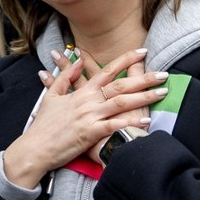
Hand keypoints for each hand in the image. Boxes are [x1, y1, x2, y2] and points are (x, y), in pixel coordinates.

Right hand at [7, 48, 165, 187]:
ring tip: (162, 92)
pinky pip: (114, 125)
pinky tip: (146, 120)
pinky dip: (130, 123)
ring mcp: (90, 117)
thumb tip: (78, 60)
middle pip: (120, 85)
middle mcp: (88, 101)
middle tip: (163, 74)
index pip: (107, 71)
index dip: (126, 60)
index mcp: (80, 92)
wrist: (35, 148)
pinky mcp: (90, 133)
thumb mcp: (51, 95)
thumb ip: (65, 77)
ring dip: (143, 97)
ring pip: (121, 103)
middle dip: (144, 78)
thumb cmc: (44, 124)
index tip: (142, 52)